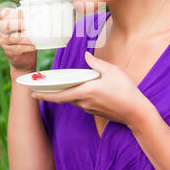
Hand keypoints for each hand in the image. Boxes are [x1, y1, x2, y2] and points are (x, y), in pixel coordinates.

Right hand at [0, 7, 36, 75]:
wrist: (23, 60)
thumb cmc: (26, 40)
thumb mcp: (25, 29)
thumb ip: (26, 21)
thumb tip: (39, 15)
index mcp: (4, 21)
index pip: (6, 13)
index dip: (14, 12)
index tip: (24, 13)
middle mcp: (1, 30)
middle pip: (6, 24)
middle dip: (18, 23)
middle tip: (28, 25)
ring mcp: (3, 41)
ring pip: (14, 37)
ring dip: (25, 38)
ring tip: (34, 38)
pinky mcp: (8, 51)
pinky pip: (18, 48)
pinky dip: (27, 47)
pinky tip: (33, 47)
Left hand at [31, 51, 154, 129]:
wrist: (137, 113)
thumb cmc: (126, 91)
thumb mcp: (112, 72)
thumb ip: (96, 64)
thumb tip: (86, 55)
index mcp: (86, 91)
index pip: (60, 95)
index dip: (45, 94)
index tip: (33, 93)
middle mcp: (85, 102)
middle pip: (63, 98)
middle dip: (49, 94)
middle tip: (37, 89)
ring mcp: (89, 108)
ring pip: (72, 99)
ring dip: (63, 94)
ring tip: (56, 85)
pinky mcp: (95, 111)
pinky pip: (80, 102)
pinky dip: (75, 95)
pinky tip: (78, 88)